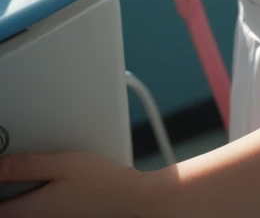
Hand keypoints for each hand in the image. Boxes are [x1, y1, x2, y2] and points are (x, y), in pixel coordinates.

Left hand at [0, 150, 149, 216]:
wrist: (130, 199)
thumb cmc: (101, 182)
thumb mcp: (62, 163)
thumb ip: (27, 165)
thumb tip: (0, 165)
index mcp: (31, 210)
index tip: (4, 173)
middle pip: (10, 210)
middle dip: (10, 190)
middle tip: (19, 170)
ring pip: (26, 211)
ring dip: (25, 195)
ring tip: (39, 176)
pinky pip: (41, 212)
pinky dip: (40, 200)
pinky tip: (54, 186)